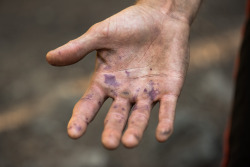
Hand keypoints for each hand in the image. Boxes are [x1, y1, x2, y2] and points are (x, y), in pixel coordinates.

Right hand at [46, 4, 189, 148]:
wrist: (160, 16)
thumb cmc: (129, 24)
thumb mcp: (101, 35)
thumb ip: (78, 47)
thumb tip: (49, 58)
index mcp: (105, 82)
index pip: (89, 105)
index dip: (81, 119)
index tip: (73, 133)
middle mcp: (124, 92)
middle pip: (116, 116)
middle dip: (112, 130)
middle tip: (110, 143)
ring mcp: (147, 93)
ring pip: (140, 116)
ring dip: (136, 130)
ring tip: (130, 142)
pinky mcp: (169, 89)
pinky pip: (167, 109)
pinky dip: (165, 122)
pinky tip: (162, 135)